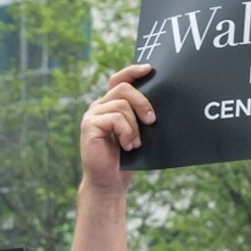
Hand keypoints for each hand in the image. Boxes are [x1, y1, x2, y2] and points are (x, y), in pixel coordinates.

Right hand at [81, 65, 156, 191]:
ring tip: (135, 143)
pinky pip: (115, 119)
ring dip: (134, 126)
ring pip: (121, 105)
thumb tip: (161, 98)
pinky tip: (127, 145)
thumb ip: (140, 114)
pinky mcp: (88, 126)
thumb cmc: (126, 158)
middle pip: (123, 88)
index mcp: (110, 105)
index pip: (119, 80)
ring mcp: (92, 116)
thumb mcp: (138, 131)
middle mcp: (99, 107)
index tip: (149, 69)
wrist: (110, 181)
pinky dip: (126, 132)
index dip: (133, 71)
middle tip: (152, 120)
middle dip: (142, 102)